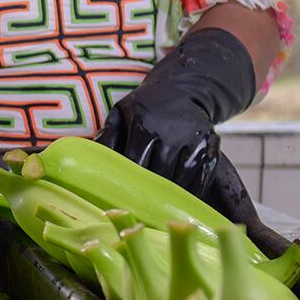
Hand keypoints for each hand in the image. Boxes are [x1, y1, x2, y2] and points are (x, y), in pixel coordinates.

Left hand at [96, 28, 255, 205]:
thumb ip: (107, 135)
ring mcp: (195, 141)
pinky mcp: (211, 148)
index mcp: (144, 125)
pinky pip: (201, 180)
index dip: (128, 183)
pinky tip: (178, 201)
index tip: (121, 199)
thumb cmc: (145, 106)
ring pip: (181, 182)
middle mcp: (172, 133)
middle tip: (139, 210)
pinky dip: (190, 194)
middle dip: (148, 194)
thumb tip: (89, 161)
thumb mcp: (121, 112)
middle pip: (158, 176)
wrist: (183, 88)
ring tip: (158, 208)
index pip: (134, 163)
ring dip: (169, 197)